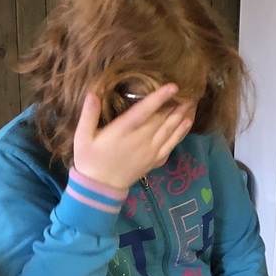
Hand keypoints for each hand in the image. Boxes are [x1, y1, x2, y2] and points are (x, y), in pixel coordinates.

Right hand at [72, 86, 194, 189]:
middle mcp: (141, 139)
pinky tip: (187, 123)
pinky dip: (181, 133)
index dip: (159, 98)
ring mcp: (150, 151)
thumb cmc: (89, 160)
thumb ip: (88, 114)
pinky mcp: (154, 161)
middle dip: (177, 104)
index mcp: (124, 131)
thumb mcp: (82, 137)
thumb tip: (93, 93)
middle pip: (163, 119)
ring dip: (182, 115)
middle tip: (190, 90)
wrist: (100, 188)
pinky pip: (172, 145)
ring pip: (170, 130)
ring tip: (192, 102)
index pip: (145, 110)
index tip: (173, 86)